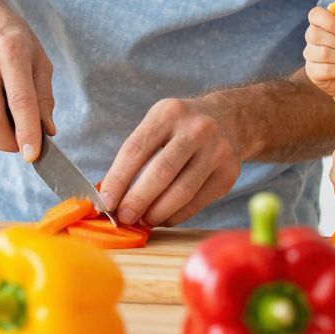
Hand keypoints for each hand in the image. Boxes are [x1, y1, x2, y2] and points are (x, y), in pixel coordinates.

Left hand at [98, 98, 240, 227]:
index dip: (118, 179)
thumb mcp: (158, 124)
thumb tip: (111, 196)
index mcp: (168, 112)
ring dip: (157, 212)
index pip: (136, 150)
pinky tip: (164, 218)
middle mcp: (196, 129)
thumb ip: (135, 155)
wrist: (228, 118)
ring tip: (144, 220)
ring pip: (182, 192)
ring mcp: (217, 151)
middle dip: (137, 200)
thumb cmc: (180, 128)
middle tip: (124, 218)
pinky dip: (176, 216)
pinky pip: (197, 203)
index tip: (105, 202)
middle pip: (161, 172)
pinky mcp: (229, 173)